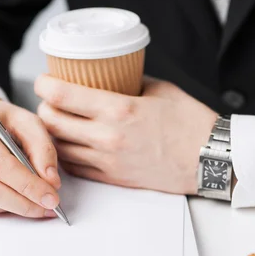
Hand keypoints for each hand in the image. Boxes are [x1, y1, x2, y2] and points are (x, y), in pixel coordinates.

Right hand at [0, 93, 61, 216]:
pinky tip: (15, 200)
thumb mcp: (27, 122)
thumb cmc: (3, 122)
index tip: (51, 196)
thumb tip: (51, 182)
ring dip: (14, 208)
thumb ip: (43, 149)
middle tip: (48, 207)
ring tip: (37, 205)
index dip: (27, 184)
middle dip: (23, 202)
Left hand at [34, 75, 216, 193]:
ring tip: (59, 124)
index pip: (61, 96)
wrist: (210, 160)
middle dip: (44, 108)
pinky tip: (72, 146)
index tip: (44, 80)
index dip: (44, 84)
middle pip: (52, 123)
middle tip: (50, 101)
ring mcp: (109, 162)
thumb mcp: (161, 90)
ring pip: (59, 148)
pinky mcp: (114, 178)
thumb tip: (113, 77)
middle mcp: (108, 137)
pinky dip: (67, 156)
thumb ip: (131, 83)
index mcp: (119, 110)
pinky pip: (76, 168)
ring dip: (53, 134)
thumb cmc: (191, 124)